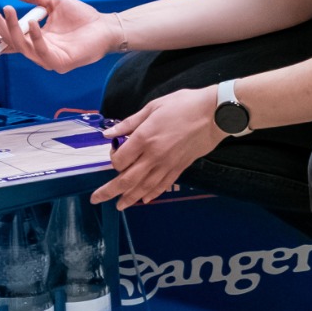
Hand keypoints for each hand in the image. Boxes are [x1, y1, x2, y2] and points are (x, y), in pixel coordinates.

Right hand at [0, 0, 118, 73]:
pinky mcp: (59, 63)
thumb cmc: (81, 17)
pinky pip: (42, 52)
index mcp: (35, 39)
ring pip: (23, 47)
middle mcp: (38, 51)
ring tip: (8, 10)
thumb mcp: (53, 1)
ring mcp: (48, 59)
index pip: (10, 37)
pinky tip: (32, 22)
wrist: (105, 26)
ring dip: (12, 29)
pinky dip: (36, 37)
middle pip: (11, 41)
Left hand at [94, 86, 222, 209]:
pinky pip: (162, 185)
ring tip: (119, 206)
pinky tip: (145, 199)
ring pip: (144, 187)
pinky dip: (152, 194)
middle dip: (109, 191)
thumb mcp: (153, 106)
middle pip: (127, 180)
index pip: (120, 160)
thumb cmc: (183, 104)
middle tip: (96, 199)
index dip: (112, 159)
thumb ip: (130, 122)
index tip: (114, 151)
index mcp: (144, 138)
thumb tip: (108, 134)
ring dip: (129, 198)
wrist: (215, 113)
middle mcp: (154, 156)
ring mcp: (167, 165)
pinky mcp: (179, 168)